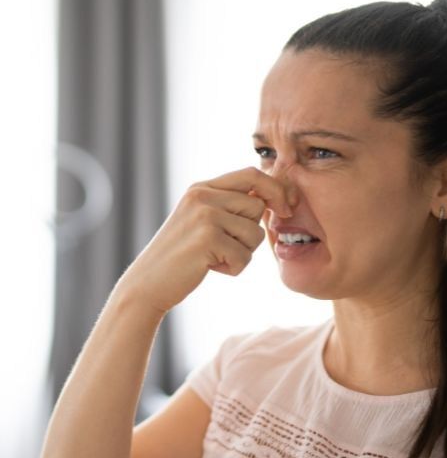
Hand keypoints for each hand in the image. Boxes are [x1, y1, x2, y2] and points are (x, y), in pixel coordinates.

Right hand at [113, 167, 291, 314]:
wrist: (148, 283)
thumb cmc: (184, 256)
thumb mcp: (204, 220)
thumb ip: (231, 205)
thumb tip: (274, 197)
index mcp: (202, 187)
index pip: (252, 174)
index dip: (276, 189)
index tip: (287, 208)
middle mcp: (202, 196)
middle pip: (258, 207)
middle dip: (250, 233)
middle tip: (224, 246)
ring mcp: (204, 215)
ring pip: (255, 233)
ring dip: (242, 253)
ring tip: (215, 257)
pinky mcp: (207, 238)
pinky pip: (245, 256)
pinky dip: (234, 268)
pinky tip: (210, 267)